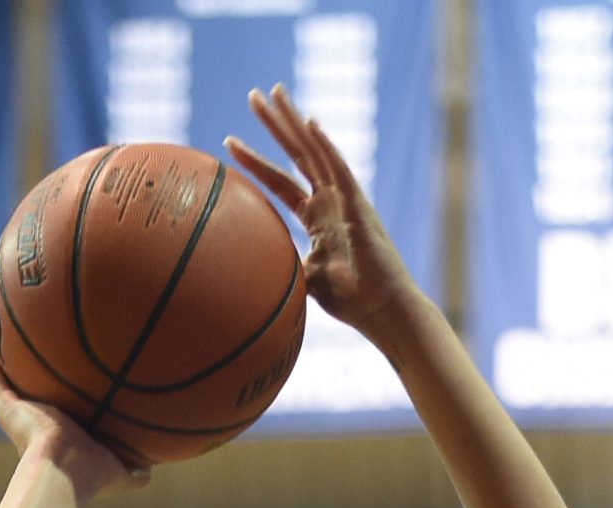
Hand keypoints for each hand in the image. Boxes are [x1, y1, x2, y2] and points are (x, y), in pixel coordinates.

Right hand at [0, 327, 147, 498]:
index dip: (53, 393)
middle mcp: (31, 422)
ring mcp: (16, 412)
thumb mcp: (122, 471)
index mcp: (54, 435)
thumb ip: (136, 470)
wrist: (66, 472)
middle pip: (24, 389)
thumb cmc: (93, 475)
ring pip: (3, 377)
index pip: (52, 409)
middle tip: (22, 346)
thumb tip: (153, 469)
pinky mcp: (6, 405)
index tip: (59, 375)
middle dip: (23, 370)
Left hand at [227, 86, 419, 336]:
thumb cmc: (351, 302)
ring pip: (315, 150)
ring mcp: (345, 200)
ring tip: (274, 92)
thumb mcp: (304, 280)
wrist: (384, 312)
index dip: (256, 161)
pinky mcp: (358, 206)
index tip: (228, 142)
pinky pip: (339, 169)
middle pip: (297, 153)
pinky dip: (325, 145)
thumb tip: (249, 273)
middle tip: (253, 95)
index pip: (280, 181)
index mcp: (317, 216)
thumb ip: (283, 266)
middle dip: (274, 123)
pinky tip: (309, 122)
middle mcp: (331, 200)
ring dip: (293, 121)